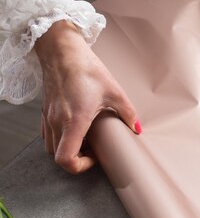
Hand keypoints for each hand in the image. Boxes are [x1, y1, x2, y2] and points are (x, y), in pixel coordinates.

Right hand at [34, 21, 140, 173]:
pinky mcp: (45, 110)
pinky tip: (76, 128)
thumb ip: (128, 113)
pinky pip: (47, 134)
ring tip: (87, 139)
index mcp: (73, 121)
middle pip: (58, 156)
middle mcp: (57, 122)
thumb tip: (138, 128)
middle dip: (78, 158)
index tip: (96, 156)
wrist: (62, 51)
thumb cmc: (87, 69)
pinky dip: (60, 139)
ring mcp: (48, 116)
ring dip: (69, 149)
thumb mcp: (114, 91)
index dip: (81, 166)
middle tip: (95, 149)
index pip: (65, 159)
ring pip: (51, 146)